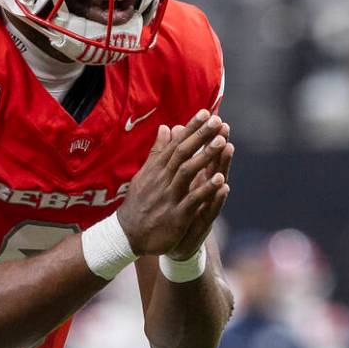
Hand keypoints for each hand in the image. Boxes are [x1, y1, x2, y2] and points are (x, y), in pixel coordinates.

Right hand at [116, 109, 230, 256]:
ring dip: (205, 157)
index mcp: (157, 169)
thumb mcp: (145, 174)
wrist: (126, 235)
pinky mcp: (175, 216)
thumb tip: (166, 127)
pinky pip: (192, 200)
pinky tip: (220, 180)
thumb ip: (158, 152)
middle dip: (200, 136)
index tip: (206, 112)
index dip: (191, 128)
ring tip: (222, 142)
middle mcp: (162, 179)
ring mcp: (169, 197)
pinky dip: (206, 190)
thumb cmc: (138, 202)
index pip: (176, 143)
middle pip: (183, 153)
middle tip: (217, 121)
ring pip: (187, 173)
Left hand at [164, 119, 232, 260]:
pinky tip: (224, 186)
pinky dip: (217, 197)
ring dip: (222, 165)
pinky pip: (212, 207)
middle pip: (213, 164)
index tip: (212, 117)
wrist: (172, 246)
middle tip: (225, 128)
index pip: (201, 155)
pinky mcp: (203, 222)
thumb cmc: (176, 211)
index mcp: (195, 180)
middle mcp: (204, 190)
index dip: (206, 137)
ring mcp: (206, 205)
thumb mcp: (173, 184)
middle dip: (218, 145)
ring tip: (228, 148)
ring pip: (216, 183)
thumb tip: (172, 129)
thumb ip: (174, 158)